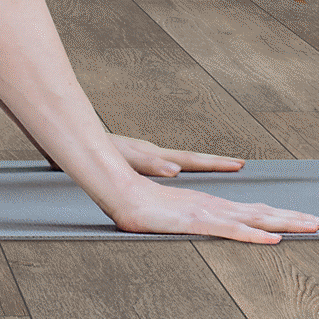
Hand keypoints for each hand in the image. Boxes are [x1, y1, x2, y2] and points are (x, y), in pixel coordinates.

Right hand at [108, 175, 318, 243]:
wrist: (122, 193)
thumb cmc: (145, 207)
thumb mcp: (177, 218)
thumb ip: (196, 222)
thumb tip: (214, 229)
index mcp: (216, 208)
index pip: (258, 213)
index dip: (284, 216)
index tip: (308, 220)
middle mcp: (219, 208)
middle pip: (265, 213)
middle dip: (297, 218)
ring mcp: (210, 214)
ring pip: (256, 220)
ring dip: (286, 223)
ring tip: (313, 226)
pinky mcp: (198, 222)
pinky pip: (231, 231)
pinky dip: (255, 236)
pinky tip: (272, 240)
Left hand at [111, 134, 244, 177]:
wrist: (78, 144)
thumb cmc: (98, 151)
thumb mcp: (126, 159)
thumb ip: (150, 164)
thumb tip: (175, 170)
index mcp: (154, 155)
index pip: (192, 159)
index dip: (215, 163)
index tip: (238, 164)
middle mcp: (154, 153)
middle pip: (190, 157)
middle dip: (215, 162)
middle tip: (240, 164)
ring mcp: (146, 155)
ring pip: (180, 159)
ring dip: (199, 164)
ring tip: (222, 167)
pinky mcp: (137, 159)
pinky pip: (165, 162)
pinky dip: (179, 166)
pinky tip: (180, 174)